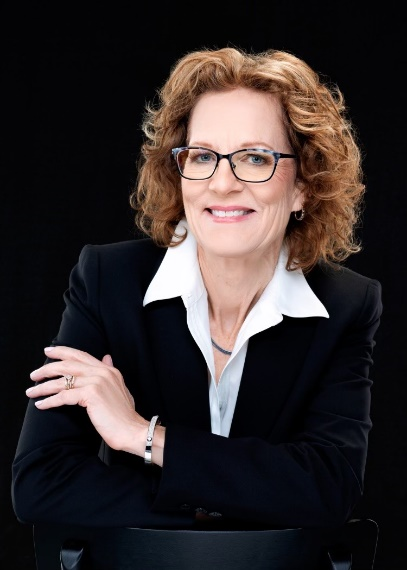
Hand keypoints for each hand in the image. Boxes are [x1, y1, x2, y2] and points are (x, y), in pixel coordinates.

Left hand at [27, 345, 148, 454]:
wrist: (131, 430)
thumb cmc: (124, 415)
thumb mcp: (119, 388)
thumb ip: (109, 372)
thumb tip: (106, 357)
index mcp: (108, 370)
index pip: (81, 355)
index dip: (63, 352)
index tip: (48, 351)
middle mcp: (102, 372)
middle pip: (68, 365)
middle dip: (48, 368)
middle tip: (34, 374)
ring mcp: (97, 382)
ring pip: (63, 381)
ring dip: (44, 387)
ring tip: (31, 391)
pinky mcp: (91, 394)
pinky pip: (63, 396)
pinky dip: (50, 400)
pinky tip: (41, 404)